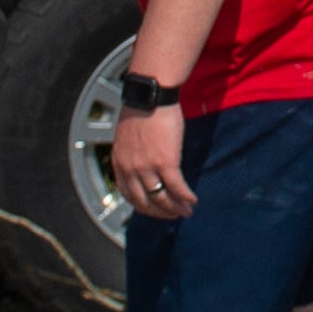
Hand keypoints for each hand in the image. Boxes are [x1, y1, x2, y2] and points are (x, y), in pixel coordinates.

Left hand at [109, 100, 192, 220]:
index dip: (144, 207)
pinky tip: (193, 200)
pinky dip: (185, 197)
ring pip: (161, 198)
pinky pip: (176, 187)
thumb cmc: (142, 109)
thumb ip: (132, 153)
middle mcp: (130, 169)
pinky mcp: (165, 161)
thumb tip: (143, 162)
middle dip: (161, 213)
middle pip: (145, 202)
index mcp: (120, 163)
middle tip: (173, 215)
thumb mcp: (128, 136)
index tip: (155, 210)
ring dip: (175, 208)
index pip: (129, 195)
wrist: (150, 95)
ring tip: (186, 211)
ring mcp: (147, 167)